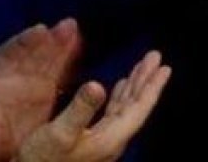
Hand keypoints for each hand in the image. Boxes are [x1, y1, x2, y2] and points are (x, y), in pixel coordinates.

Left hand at [0, 19, 81, 161]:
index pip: (9, 54)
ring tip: (74, 28)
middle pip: (32, 51)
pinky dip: (69, 58)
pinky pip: (60, 70)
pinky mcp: (47, 90)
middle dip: (48, 38)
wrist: (0, 154)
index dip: (24, 41)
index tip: (39, 30)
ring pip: (48, 57)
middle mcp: (14, 74)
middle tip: (67, 25)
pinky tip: (80, 44)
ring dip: (61, 43)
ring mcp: (32, 80)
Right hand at [17, 51, 171, 161]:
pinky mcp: (93, 140)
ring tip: (142, 68)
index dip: (152, 87)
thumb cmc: (42, 160)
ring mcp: (103, 141)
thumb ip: (80, 109)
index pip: (138, 109)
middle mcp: (112, 140)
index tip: (164, 66)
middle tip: (155, 57)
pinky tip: (119, 88)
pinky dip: (119, 96)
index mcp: (110, 138)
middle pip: (135, 106)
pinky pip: (114, 112)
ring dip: (134, 86)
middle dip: (145, 80)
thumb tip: (98, 83)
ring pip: (125, 108)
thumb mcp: (59, 133)